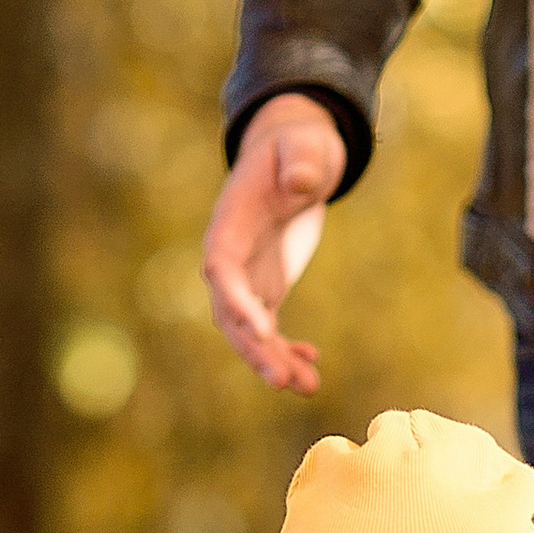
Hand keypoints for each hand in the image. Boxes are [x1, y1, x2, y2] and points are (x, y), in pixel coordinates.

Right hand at [201, 93, 348, 393]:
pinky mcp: (265, 287)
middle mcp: (231, 256)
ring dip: (273, 360)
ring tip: (308, 388)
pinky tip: (312, 366)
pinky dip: (287, 350)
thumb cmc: (297, 144)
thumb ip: (301, 160)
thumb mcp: (304, 145)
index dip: (235, 301)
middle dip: (254, 349)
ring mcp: (246, 275)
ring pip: (249, 330)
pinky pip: (269, 328)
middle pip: (230, 311)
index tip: (263, 330)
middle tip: (282, 382)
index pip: (221, 268)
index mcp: (231, 222)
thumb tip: (302, 182)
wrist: (294, 153)